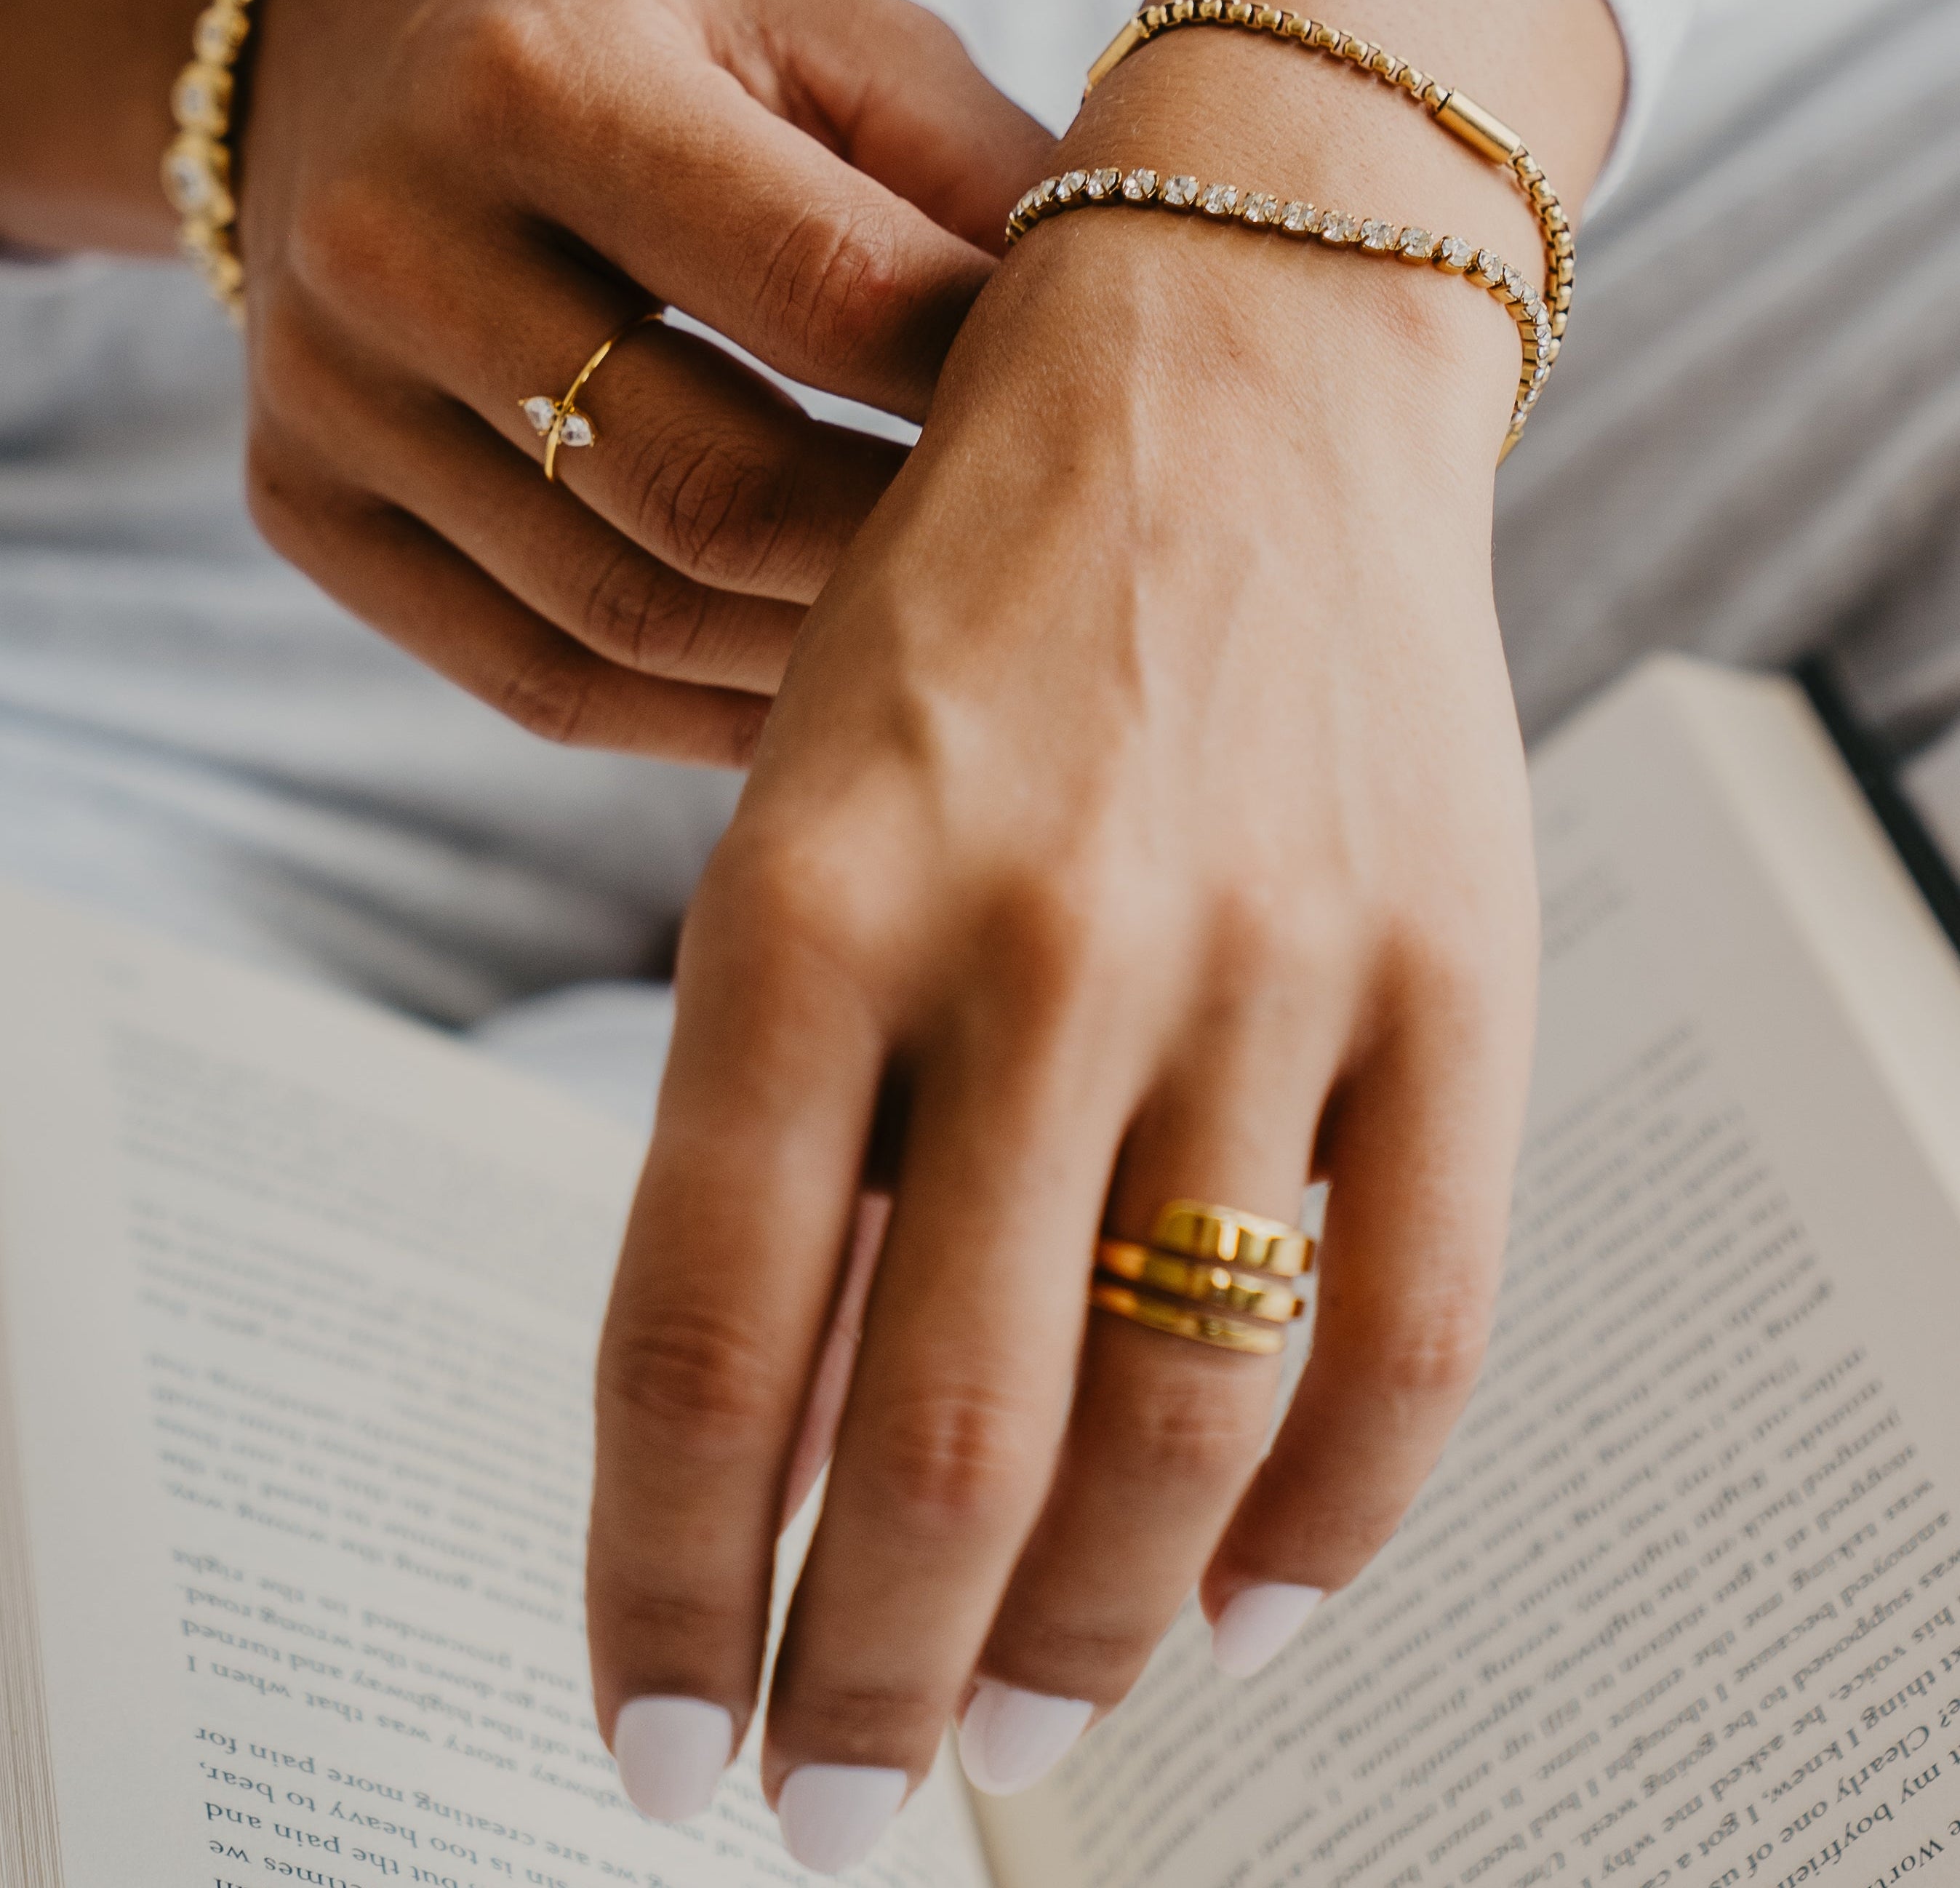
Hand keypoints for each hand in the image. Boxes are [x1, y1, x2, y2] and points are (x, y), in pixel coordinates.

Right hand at [0, 0, 1051, 764]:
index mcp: (543, 76)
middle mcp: (397, 242)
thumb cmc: (630, 15)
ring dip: (816, 661)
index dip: (982, 385)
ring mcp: (330, 397)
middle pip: (712, 488)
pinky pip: (538, 679)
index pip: (824, 292)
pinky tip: (812, 697)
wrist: (337, 25)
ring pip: (626, 614)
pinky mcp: (306, 508)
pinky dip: (701, 717)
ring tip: (941, 649)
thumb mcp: (809, 20)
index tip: (1095, 427)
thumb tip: (1129, 346)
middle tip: (1034, 576)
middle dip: (903, 553)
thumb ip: (969, 173)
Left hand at [588, 0, 1622, 1865]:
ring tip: (1023, 1745)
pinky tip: (1247, 1618)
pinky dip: (1333, 1527)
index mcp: (807, 895)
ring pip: (1184, 1423)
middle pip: (951, 1435)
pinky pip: (1416, 1328)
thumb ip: (805, 1126)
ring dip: (1092, 1643)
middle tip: (837, 1813)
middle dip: (877, 1685)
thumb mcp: (809, 819)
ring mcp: (1266, 957)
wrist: (1227, 370)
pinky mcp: (1458, 966)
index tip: (656, 1752)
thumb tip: (794, 1457)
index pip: (704, 1333)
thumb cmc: (976, 610)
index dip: (668, 1588)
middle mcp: (1034, 939)